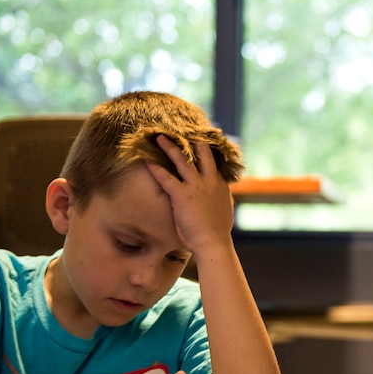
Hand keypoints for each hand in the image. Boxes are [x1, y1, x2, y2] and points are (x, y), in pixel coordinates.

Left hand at [145, 135, 234, 254]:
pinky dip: (156, 169)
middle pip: (202, 154)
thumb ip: (222, 198)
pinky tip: (146, 161)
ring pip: (182, 160)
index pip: (214, 163)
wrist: (213, 243)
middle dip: (193, 141)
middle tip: (184, 130)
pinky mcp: (183, 195)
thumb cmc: (218, 232)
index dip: (207, 152)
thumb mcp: (225, 210)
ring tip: (160, 138)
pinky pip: (166, 178)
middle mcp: (210, 181)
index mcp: (221, 185)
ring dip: (170, 148)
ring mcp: (196, 187)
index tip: (201, 142)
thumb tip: (221, 196)